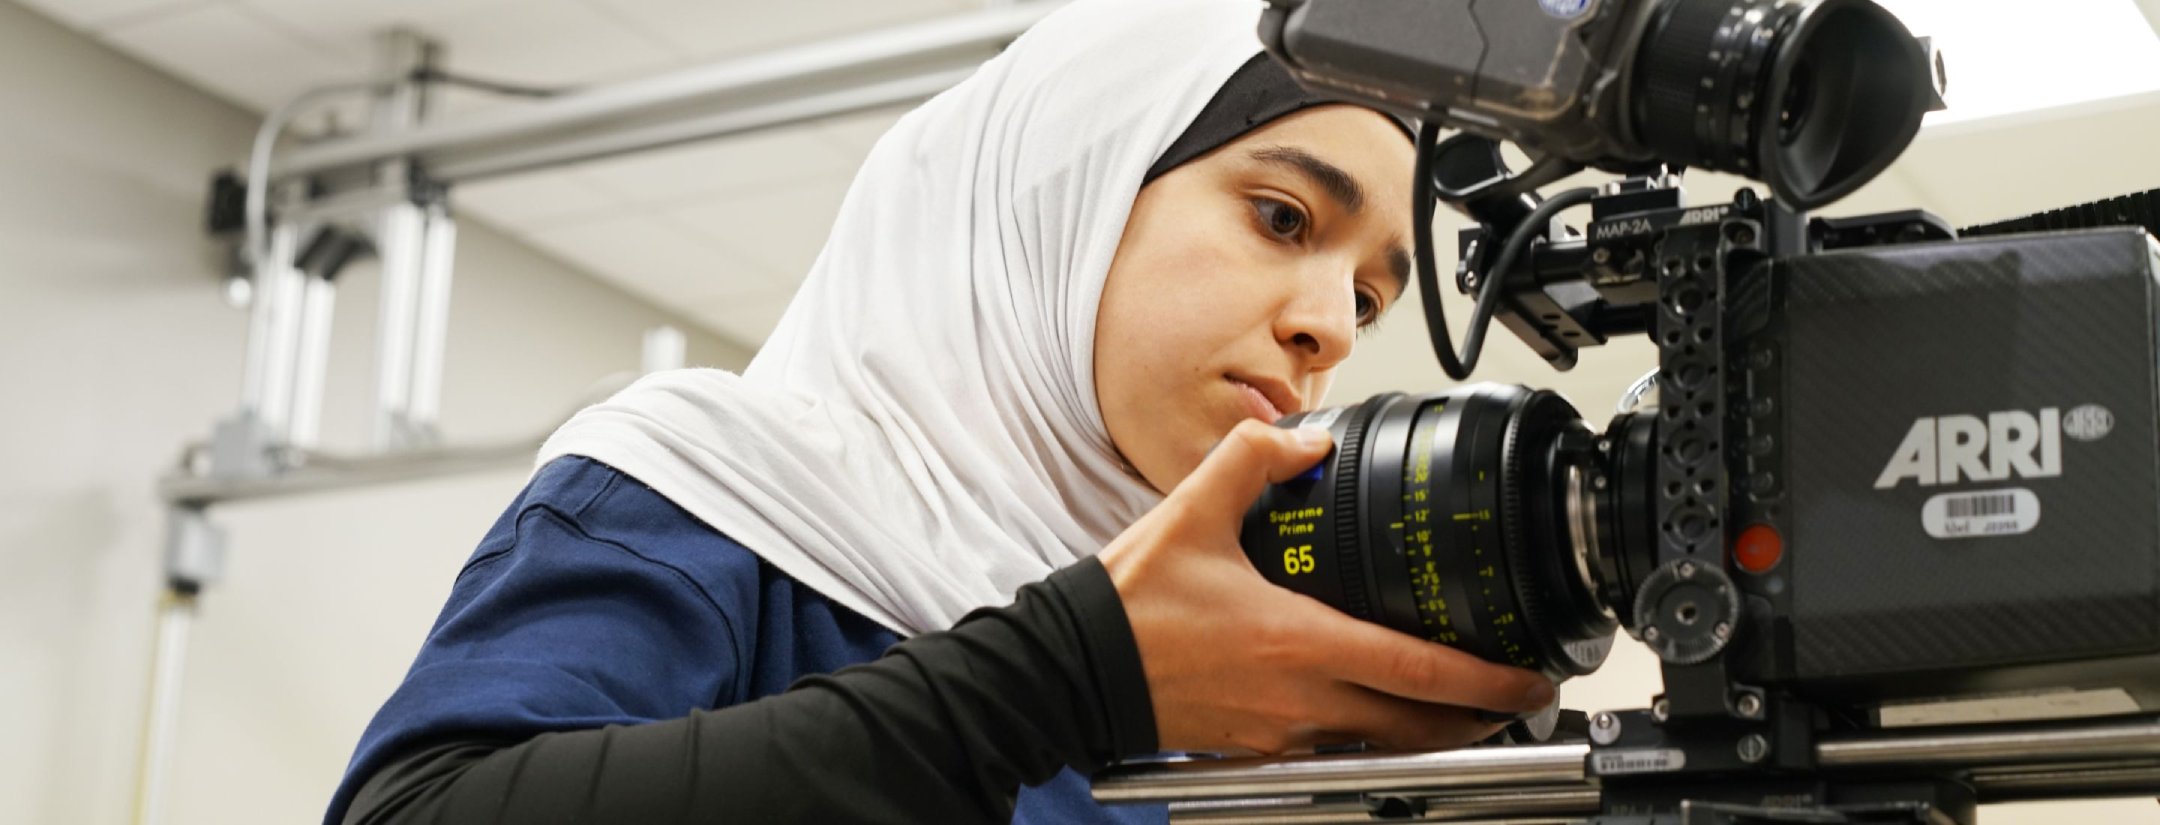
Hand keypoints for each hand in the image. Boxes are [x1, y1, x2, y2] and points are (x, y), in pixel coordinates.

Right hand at [1098, 420, 1555, 754]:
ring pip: (1384, 748)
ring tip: (1467, 710)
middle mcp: (1301, 701)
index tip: (1528, 679)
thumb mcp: (1191, 509)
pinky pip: (1338, 751)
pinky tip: (1380, 714)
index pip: (1420, 672)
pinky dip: (1376, 738)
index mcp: (1298, 642)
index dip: (1487, 681)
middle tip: (1518, 699)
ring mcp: (1281, 733)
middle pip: (1420, 728)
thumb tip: (1306, 439)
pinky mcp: (1256, 748)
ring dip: (1433, 734)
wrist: (1071, 672)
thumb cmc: (1128, 607)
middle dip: (1480, 719)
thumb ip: (1254, 457)